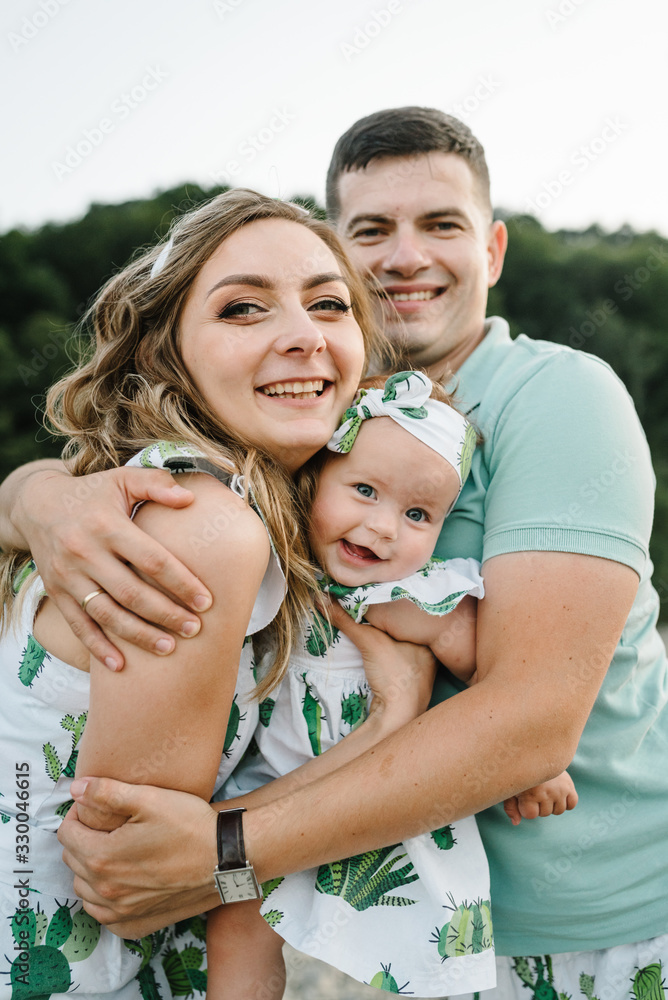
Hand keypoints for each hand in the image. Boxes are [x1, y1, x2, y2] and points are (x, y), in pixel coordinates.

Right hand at [12, 466, 211, 668]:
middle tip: (195, 629)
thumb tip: (190, 499)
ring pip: (107, 614)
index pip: (151, 559)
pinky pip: (78, 625)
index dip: (180, 582)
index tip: (206, 601)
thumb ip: (157, 484)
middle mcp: (85, 552)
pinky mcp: (57, 592)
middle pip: (131, 592)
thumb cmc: (93, 493)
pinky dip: (98, 648)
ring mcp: (68, 576)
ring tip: (169, 648)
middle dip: (166, 614)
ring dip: (138, 635)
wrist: (38, 505)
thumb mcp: (123, 479)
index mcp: (107, 524)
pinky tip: (120, 665)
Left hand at [59, 777, 218, 936]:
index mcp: (103, 857)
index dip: (75, 816)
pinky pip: (103, 915)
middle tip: (103, 826)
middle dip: (82, 840)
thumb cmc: (189, 825)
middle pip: (73, 861)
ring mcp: (120, 911)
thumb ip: (106, 792)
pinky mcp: (136, 923)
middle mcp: (106, 889)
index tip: (92, 807)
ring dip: (89, 870)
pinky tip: (119, 882)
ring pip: (84, 890)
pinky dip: (103, 899)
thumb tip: (76, 789)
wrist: (225, 859)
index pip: (66, 835)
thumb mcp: (149, 798)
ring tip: (110, 851)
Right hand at [327, 600, 436, 725]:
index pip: (414, 617)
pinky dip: (392, 658)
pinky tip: (383, 656)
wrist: (396, 717)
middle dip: (395, 624)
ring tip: (377, 629)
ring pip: (406, 649)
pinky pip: (402, 664)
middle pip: (409, 633)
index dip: (400, 607)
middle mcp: (430, 657)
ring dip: (393, 642)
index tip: (383, 599)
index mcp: (428, 642)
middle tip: (378, 612)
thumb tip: (321, 597)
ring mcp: (422, 674)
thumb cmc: (393, 675)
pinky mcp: (411, 687)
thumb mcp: (369, 641)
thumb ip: (346, 619)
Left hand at [503, 770, 577, 824]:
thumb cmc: (519, 771)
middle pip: (544, 813)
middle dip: (537, 805)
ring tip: (545, 790)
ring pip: (559, 811)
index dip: (525, 807)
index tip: (522, 795)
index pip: (530, 815)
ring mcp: (560, 789)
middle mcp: (547, 792)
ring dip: (551, 804)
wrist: (536, 750)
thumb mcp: (511, 787)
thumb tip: (515, 823)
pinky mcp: (570, 785)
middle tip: (534, 789)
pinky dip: (566, 801)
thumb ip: (510, 807)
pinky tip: (557, 792)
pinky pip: (572, 803)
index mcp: (530, 792)